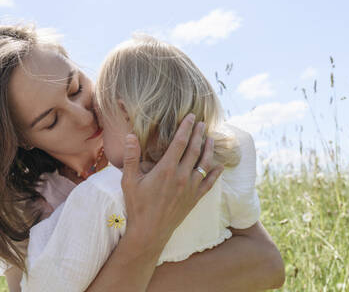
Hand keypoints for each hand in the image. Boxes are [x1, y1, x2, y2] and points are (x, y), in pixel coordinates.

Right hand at [121, 113, 223, 247]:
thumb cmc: (137, 206)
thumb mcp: (129, 181)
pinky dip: (215, 174)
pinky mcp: (194, 199)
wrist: (149, 232)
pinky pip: (209, 183)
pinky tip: (219, 166)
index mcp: (166, 169)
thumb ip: (131, 157)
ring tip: (211, 138)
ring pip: (204, 164)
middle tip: (202, 123)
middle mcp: (181, 176)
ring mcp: (190, 188)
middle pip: (194, 150)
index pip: (179, 142)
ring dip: (208, 150)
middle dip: (199, 134)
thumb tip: (130, 136)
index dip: (186, 128)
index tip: (191, 117)